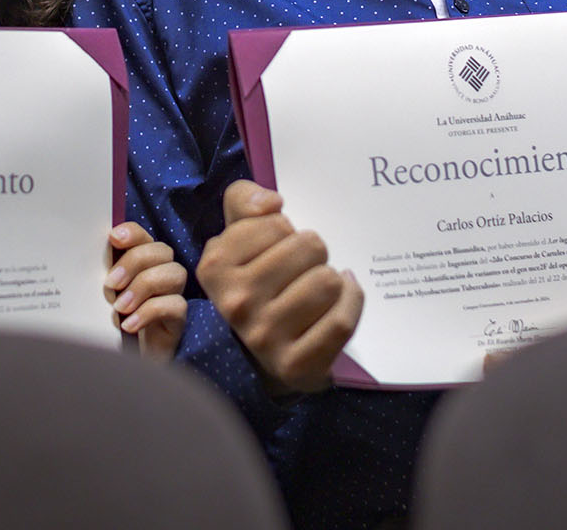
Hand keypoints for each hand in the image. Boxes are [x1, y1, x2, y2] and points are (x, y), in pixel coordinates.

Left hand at [105, 223, 186, 360]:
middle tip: (111, 284)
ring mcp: (173, 295)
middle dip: (135, 262)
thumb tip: (85, 254)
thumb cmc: (109, 325)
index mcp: (142, 262)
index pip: (143, 236)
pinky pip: (175, 305)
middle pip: (161, 250)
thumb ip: (102, 276)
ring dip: (144, 286)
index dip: (132, 232)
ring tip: (119, 307)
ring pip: (174, 273)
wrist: (120, 363)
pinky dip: (149, 312)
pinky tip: (128, 325)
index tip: (113, 238)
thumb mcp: (102, 297)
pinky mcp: (179, 319)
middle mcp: (162, 273)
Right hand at [196, 181, 362, 393]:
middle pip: (310, 247)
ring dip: (332, 280)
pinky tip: (340, 301)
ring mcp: (265, 338)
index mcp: (216, 267)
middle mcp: (236, 304)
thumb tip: (271, 203)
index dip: (285, 231)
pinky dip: (350, 304)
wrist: (258, 360)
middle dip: (313, 253)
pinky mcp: (296, 366)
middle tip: (303, 269)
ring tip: (318, 288)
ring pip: (328, 282)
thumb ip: (244, 200)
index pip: (276, 223)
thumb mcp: (238, 238)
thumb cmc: (256, 285)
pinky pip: (341, 321)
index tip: (277, 248)